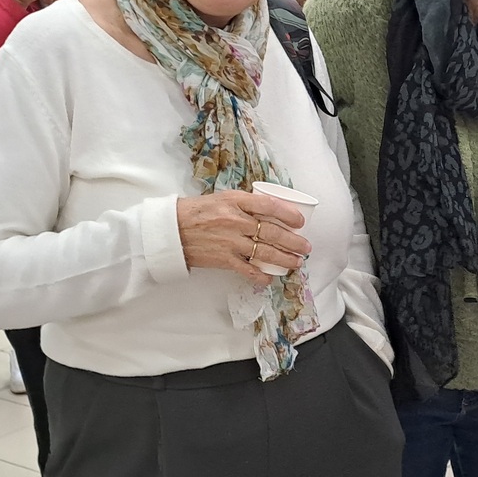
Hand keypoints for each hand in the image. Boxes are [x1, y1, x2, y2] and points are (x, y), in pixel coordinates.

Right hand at [177, 190, 310, 288]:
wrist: (172, 230)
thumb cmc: (196, 212)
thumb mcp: (222, 198)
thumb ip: (244, 204)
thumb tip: (269, 209)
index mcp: (235, 202)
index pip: (269, 205)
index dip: (288, 213)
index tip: (300, 221)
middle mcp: (235, 221)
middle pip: (272, 232)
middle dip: (293, 241)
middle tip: (306, 246)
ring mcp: (230, 242)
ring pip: (265, 252)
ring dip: (285, 258)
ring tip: (297, 262)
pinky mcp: (223, 260)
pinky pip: (248, 270)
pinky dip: (261, 276)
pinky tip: (270, 278)